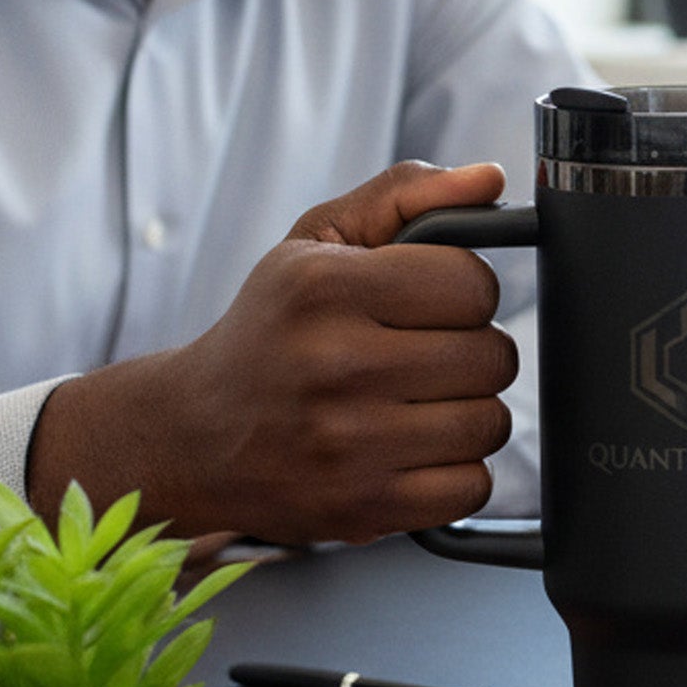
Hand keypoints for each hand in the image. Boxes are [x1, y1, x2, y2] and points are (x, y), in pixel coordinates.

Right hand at [28, 162, 518, 541]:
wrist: (195, 435)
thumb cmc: (271, 330)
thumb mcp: (318, 243)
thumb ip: (405, 197)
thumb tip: (490, 179)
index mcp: (324, 288)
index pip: (471, 283)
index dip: (462, 291)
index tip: (428, 302)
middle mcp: (335, 365)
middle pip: (491, 357)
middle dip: (469, 351)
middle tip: (423, 354)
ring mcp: (349, 445)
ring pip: (489, 423)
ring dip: (467, 412)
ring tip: (416, 402)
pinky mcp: (364, 507)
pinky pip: (472, 486)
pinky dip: (456, 471)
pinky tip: (412, 449)